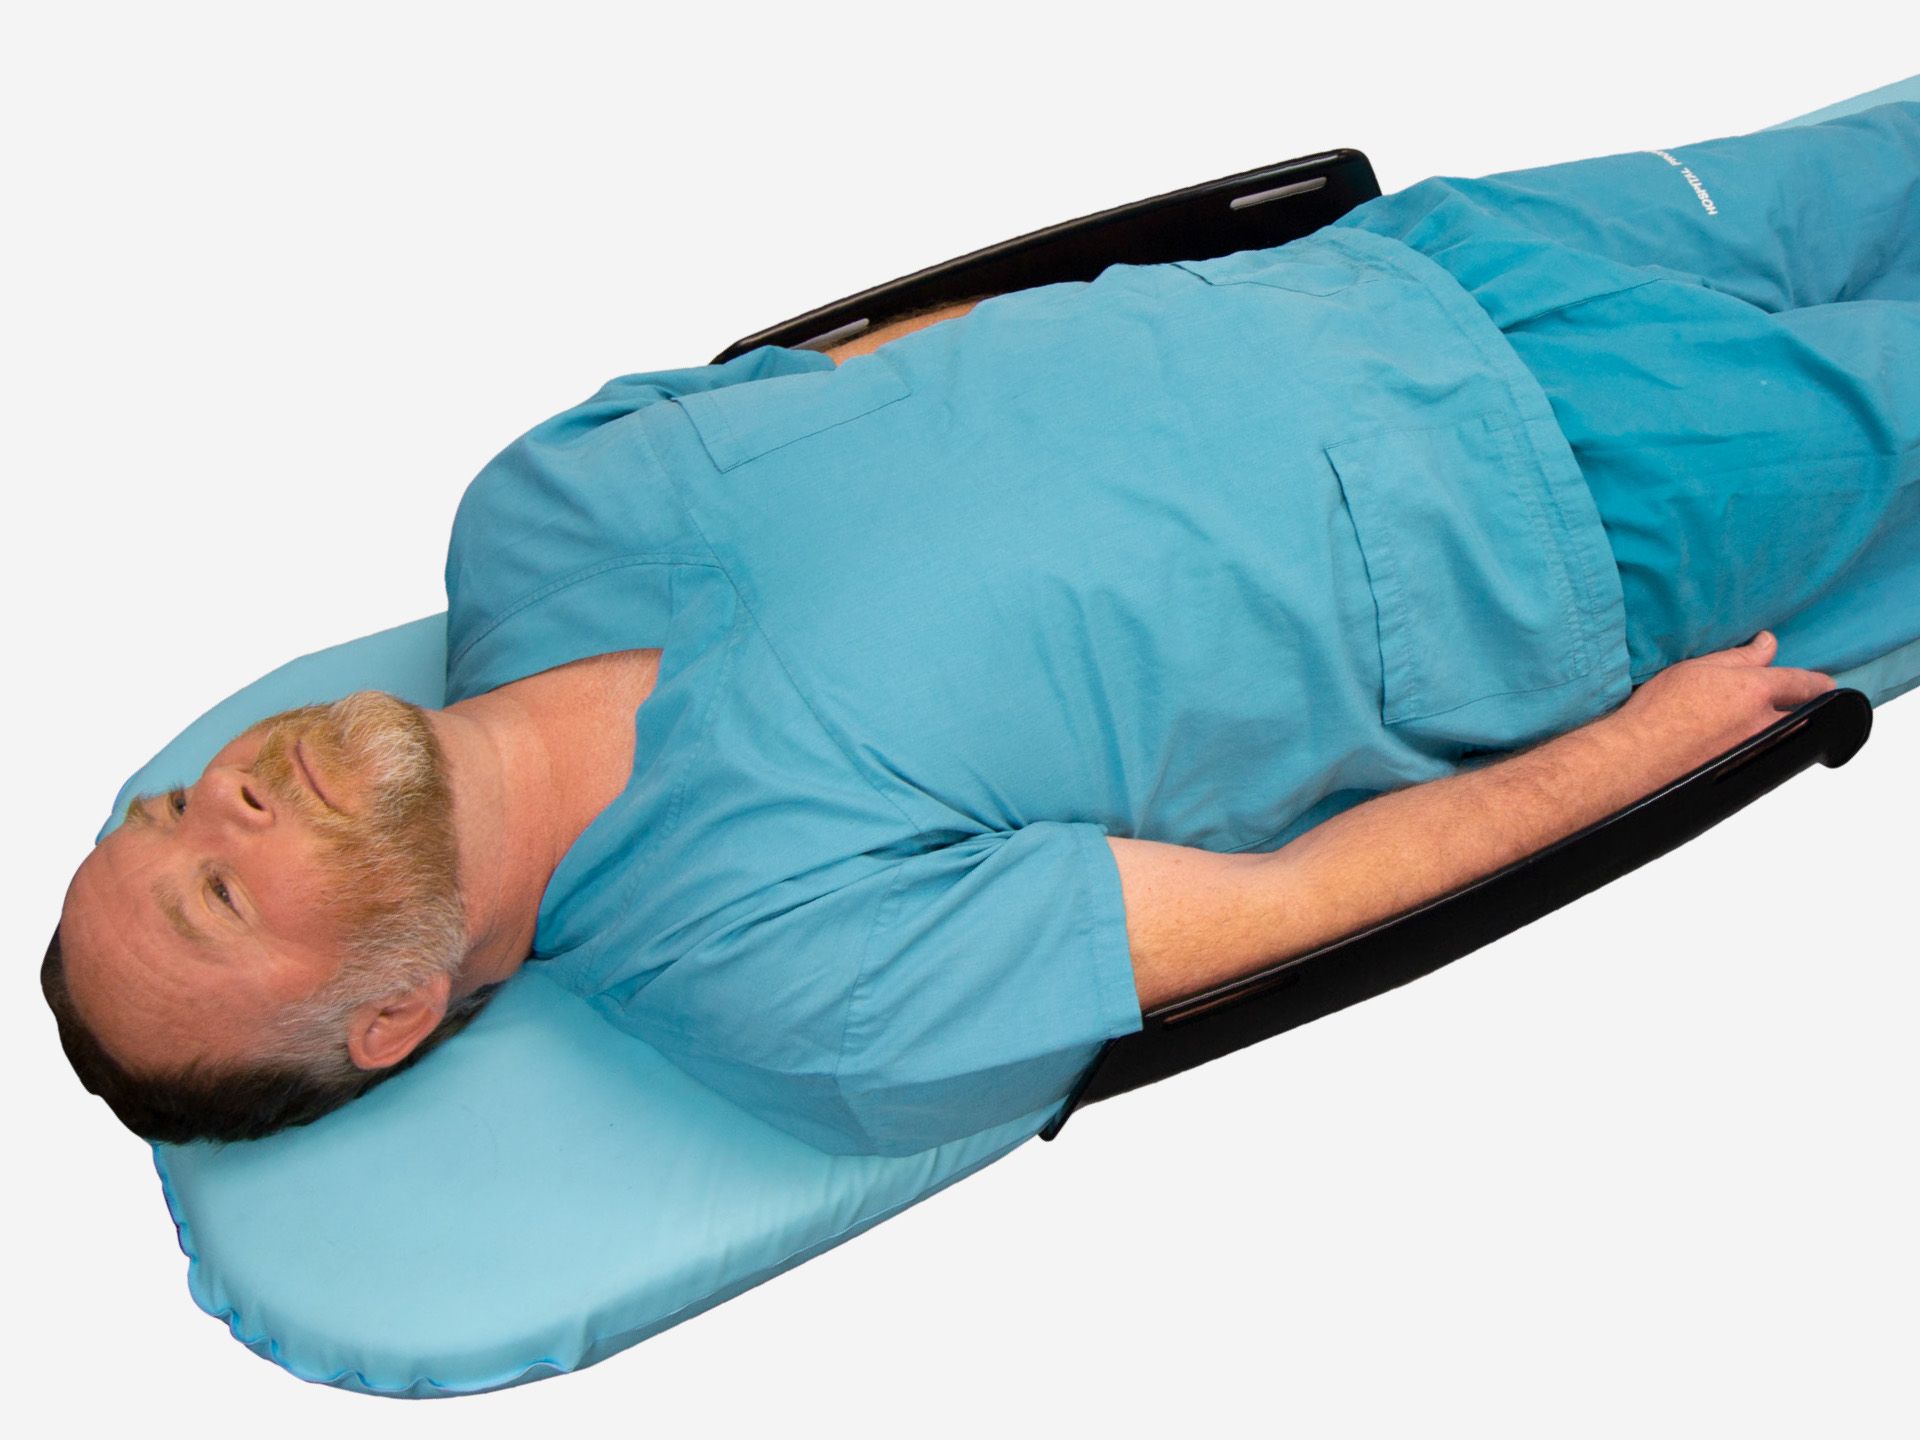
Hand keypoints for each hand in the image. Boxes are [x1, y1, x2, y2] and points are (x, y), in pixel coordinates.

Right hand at [1606, 631, 1837, 773]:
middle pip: (1803, 717)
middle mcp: (1763, 725)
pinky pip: (1766, 759)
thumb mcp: (1697, 669)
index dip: (1816, 682)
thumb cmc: (1660, 710)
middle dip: (1804, 710)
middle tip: (1797, 704)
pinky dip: (1762, 750)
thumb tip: (1767, 643)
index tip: (1826, 683)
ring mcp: (1755, 754)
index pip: (1802, 683)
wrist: (1637, 757)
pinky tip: (1738, 746)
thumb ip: (1740, 657)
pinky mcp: (1742, 776)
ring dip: (1781, 731)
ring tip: (1761, 725)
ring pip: (1785, 740)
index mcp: (1754, 692)